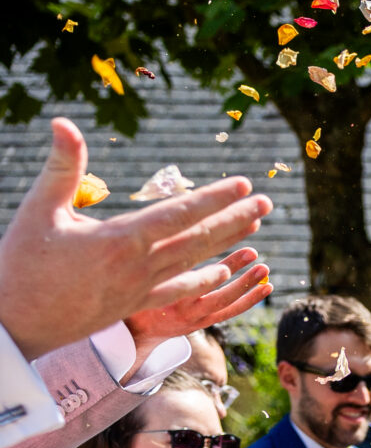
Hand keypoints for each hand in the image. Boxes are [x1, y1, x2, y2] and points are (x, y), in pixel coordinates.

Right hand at [0, 118, 271, 360]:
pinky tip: (223, 271)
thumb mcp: (40, 209)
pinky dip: (204, 279)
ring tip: (254, 227)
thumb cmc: (21, 264)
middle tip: (268, 202)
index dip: (215, 198)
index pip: (180, 214)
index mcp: (120, 239)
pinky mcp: (135, 305)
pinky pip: (180, 291)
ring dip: (227, 243)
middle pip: (199, 239)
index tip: (244, 185)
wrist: (15, 325)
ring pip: (195, 262)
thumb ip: (63, 167)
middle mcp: (139, 266)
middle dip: (236, 218)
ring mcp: (141, 289)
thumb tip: (64, 122)